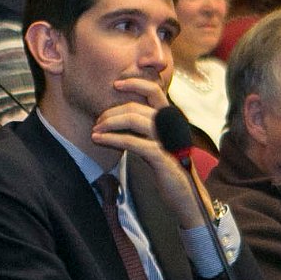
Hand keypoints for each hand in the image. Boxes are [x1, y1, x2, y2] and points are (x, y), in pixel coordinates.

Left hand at [90, 77, 203, 224]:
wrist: (185, 196)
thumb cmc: (168, 170)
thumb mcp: (155, 145)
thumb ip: (142, 130)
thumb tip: (117, 120)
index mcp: (170, 120)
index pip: (155, 91)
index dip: (135, 83)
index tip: (116, 84)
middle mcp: (171, 126)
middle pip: (136, 107)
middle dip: (112, 112)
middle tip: (97, 121)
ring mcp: (167, 140)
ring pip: (134, 120)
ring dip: (110, 123)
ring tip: (95, 130)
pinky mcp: (162, 157)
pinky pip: (133, 142)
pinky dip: (113, 139)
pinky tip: (100, 139)